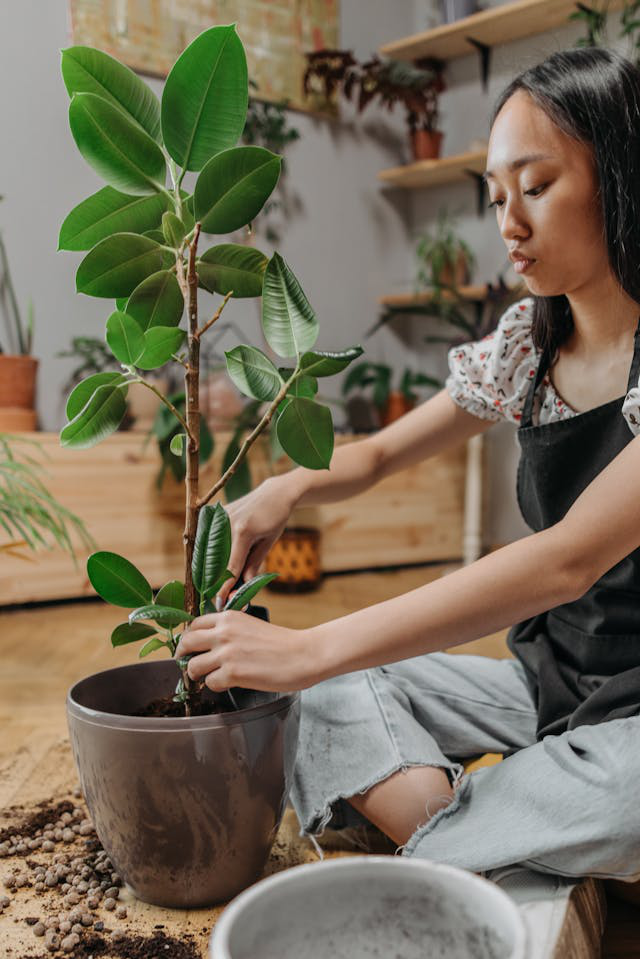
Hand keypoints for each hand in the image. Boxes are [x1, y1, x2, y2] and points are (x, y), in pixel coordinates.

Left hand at [174, 611, 318, 692]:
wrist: (303, 654)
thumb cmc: (282, 643)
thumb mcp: (251, 626)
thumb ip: (230, 631)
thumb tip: (210, 645)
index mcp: (228, 617)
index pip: (194, 625)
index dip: (189, 639)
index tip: (190, 648)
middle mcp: (224, 632)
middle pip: (186, 643)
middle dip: (183, 657)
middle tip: (188, 666)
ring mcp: (226, 653)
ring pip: (193, 666)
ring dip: (199, 675)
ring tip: (210, 678)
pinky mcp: (233, 673)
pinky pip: (210, 683)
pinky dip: (216, 687)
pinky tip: (228, 684)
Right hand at [215, 476, 294, 608]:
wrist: (274, 493)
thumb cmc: (276, 518)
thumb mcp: (268, 542)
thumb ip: (253, 564)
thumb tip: (242, 585)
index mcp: (243, 532)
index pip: (231, 566)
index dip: (225, 587)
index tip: (220, 602)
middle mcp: (226, 523)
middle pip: (216, 560)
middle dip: (215, 580)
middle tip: (217, 596)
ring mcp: (219, 517)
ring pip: (209, 549)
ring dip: (210, 567)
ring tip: (212, 583)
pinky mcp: (216, 514)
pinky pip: (209, 538)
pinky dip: (210, 552)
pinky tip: (211, 564)